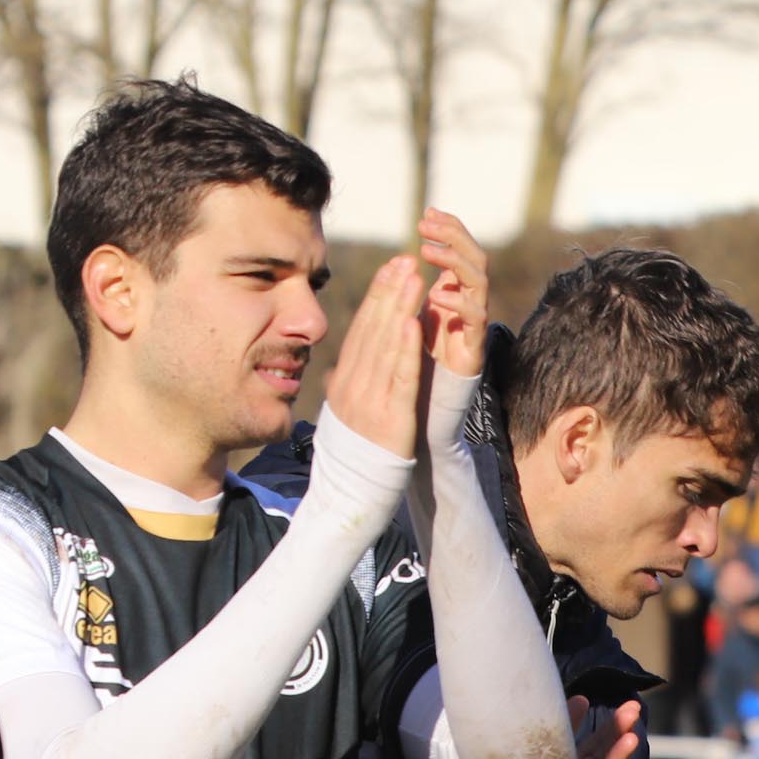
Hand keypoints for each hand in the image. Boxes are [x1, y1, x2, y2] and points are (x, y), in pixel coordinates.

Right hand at [322, 255, 426, 459]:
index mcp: (343, 382)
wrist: (349, 498)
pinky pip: (399, 378)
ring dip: (401, 309)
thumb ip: (348, 383)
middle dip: (390, 292)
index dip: (378, 297)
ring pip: (387, 347)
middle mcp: (353, 386)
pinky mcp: (391, 418)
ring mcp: (370, 402)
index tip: (392, 269)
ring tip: (414, 278)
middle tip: (405, 260)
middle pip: (373, 330)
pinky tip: (414, 324)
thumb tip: (347, 361)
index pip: (362, 330)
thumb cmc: (353, 457)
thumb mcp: (345, 412)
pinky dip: (407, 350)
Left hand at [416, 208, 488, 380]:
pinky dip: (456, 303)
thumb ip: (411, 286)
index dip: (449, 227)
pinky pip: (475, 319)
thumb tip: (399, 257)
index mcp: (455, 288)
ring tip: (427, 251)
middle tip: (425, 224)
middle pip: (475, 258)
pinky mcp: (475, 346)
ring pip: (479, 282)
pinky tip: (435, 295)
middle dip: (453, 236)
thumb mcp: (413, 310)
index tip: (429, 211)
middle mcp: (470, 300)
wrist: (429, 395)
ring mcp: (475, 321)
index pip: (461, 247)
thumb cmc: (421, 350)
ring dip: (453, 262)